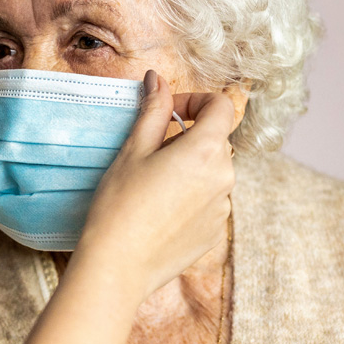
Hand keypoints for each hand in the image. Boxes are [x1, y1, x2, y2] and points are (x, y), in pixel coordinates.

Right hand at [72, 70, 235, 301]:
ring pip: (211, 171)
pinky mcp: (216, 231)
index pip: (221, 107)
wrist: (118, 264)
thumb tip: (158, 79)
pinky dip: (189, 195)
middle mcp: (224, 177)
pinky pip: (208, 200)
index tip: (169, 112)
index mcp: (205, 151)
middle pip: (215, 140)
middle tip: (148, 151)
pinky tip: (157, 210)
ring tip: (150, 184)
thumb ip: (153, 111)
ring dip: (187, 167)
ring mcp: (223, 207)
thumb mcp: (133, 150)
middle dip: (186, 136)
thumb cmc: (120, 204)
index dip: (195, 101)